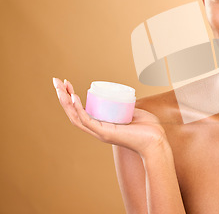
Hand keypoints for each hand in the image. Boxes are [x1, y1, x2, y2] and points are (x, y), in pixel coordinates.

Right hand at [53, 77, 167, 156]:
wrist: (157, 141)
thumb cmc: (148, 129)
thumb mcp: (132, 112)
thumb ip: (126, 107)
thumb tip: (122, 96)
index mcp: (101, 125)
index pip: (80, 111)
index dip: (70, 98)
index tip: (67, 84)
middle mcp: (97, 129)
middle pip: (73, 112)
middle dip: (62, 96)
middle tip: (56, 81)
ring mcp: (100, 132)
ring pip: (76, 116)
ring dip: (66, 101)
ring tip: (60, 87)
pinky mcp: (105, 133)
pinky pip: (87, 121)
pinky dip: (79, 110)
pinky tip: (74, 98)